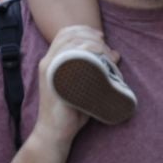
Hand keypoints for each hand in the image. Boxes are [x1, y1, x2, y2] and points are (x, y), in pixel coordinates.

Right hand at [35, 26, 104, 147]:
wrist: (55, 132)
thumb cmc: (71, 109)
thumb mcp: (83, 85)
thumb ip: (96, 70)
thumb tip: (115, 54)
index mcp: (51, 61)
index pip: (64, 34)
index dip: (83, 29)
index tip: (100, 35)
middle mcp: (48, 62)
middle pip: (68, 35)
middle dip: (89, 34)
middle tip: (105, 44)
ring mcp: (50, 70)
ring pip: (70, 44)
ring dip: (90, 42)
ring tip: (104, 51)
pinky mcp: (56, 80)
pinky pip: (70, 58)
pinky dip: (86, 51)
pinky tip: (98, 54)